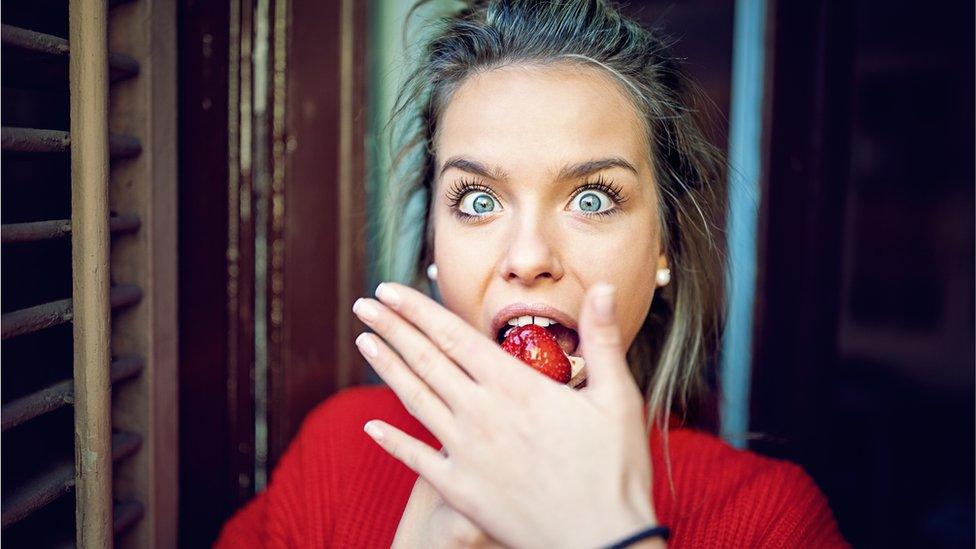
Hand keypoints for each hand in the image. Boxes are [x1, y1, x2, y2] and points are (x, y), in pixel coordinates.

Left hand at [353, 282, 658, 548]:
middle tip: (365, 303)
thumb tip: (603, 286)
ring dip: (386, 368)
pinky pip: (417, 460)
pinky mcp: (461, 490)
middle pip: (427, 360)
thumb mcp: (618, 399)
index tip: (391, 290)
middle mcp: (482, 414)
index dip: (419, 310)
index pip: (455, 335)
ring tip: (363, 341)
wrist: (602, 543)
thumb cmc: (615, 471)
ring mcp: (466, 453)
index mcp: (516, 387)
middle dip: (392, 328)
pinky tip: (370, 426)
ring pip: (416, 400)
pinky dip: (391, 442)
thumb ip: (603, 339)